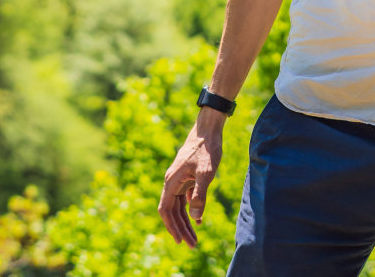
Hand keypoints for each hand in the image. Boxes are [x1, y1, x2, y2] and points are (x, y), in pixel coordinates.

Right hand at [159, 118, 223, 246]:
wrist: (209, 128)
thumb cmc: (207, 148)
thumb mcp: (206, 172)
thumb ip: (200, 195)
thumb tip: (195, 218)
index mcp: (172, 181)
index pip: (166, 210)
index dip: (171, 227)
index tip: (180, 240)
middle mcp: (172, 182)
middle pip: (172, 211)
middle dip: (181, 229)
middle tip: (192, 245)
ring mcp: (179, 179)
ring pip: (179, 206)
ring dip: (186, 222)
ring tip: (195, 238)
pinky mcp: (187, 176)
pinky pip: (185, 198)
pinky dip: (191, 210)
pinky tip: (199, 219)